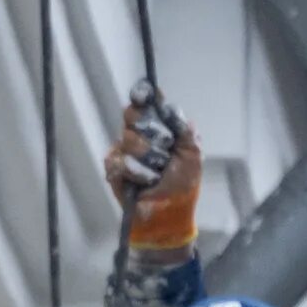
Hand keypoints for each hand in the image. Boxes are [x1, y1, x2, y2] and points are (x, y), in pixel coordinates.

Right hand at [103, 87, 199, 251]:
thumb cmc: (183, 185)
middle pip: (132, 113)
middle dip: (151, 130)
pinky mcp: (113, 168)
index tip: (144, 94)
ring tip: (157, 172)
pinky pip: (120, 160)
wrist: (170, 213)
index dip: (142, 94)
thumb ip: (185, 130)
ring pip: (128, 138)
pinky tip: (145, 182)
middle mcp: (139, 134)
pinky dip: (138, 172)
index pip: (145, 102)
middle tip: (165, 147)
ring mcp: (124, 150)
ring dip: (149, 158)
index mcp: (158, 127)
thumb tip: (172, 109)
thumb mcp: (193, 155)